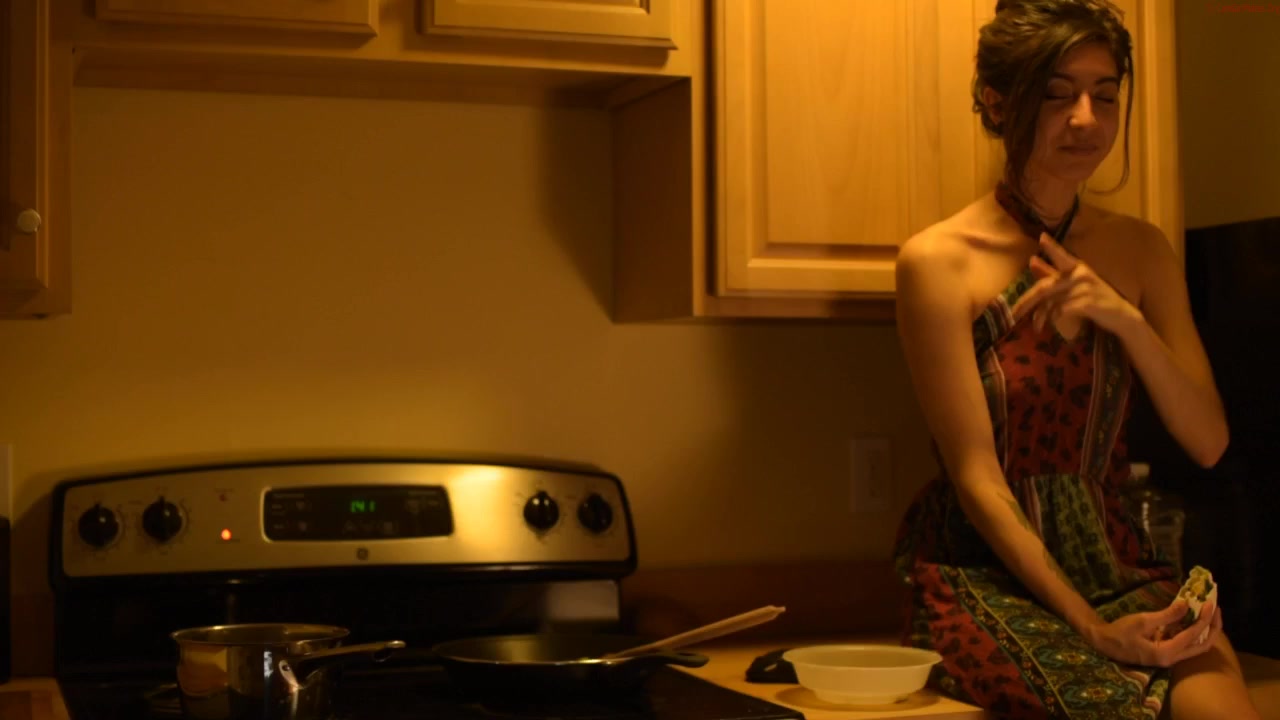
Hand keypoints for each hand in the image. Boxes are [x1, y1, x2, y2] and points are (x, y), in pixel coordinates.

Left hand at [1010, 234, 1142, 336]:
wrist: (1122, 316)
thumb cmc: (1095, 299)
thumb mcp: (1074, 285)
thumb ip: (1052, 273)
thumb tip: (1032, 260)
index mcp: (1078, 267)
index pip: (1062, 256)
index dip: (1052, 248)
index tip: (1041, 237)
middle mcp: (1080, 274)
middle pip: (1045, 287)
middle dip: (1026, 302)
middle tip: (1014, 314)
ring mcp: (1084, 288)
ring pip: (1051, 302)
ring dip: (1041, 317)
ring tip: (1036, 326)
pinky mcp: (1087, 302)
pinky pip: (1061, 311)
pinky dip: (1054, 319)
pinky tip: (1054, 324)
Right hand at [1082, 599, 1221, 666]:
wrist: (1104, 643)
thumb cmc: (1121, 631)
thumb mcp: (1143, 620)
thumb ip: (1167, 615)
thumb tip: (1187, 604)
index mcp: (1167, 652)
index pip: (1193, 635)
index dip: (1204, 618)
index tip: (1210, 603)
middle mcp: (1172, 659)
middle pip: (1202, 646)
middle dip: (1212, 627)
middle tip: (1215, 609)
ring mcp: (1169, 658)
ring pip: (1196, 646)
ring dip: (1204, 629)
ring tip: (1207, 611)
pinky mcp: (1165, 653)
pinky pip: (1185, 644)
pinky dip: (1192, 631)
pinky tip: (1192, 618)